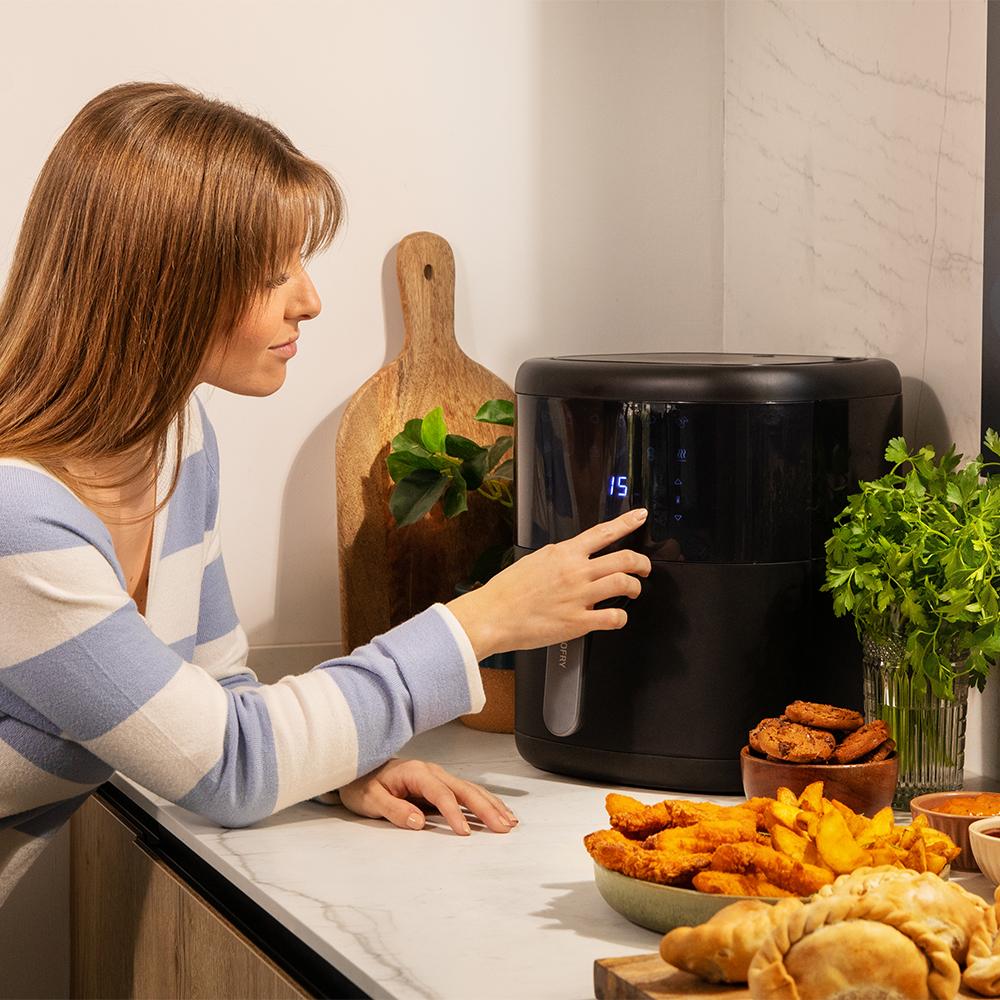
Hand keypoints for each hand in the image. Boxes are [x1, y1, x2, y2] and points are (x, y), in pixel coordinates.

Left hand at [337, 758, 518, 834]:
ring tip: (509, 821)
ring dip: (491, 805)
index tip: (465, 832)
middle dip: (486, 808)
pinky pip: (466, 792)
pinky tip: (497, 811)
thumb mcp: (370, 800)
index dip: (454, 813)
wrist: (359, 769)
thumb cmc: (363, 784)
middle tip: (502, 827)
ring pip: (471, 789)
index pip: (441, 794)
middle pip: (464, 789)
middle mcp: (432, 771)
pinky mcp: (441, 785)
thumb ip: (394, 810)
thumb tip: (419, 822)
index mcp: (415, 772)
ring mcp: (439, 777)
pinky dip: (485, 802)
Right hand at [446, 508, 650, 658]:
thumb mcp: (534, 560)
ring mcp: (579, 596)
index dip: (627, 522)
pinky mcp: (579, 622)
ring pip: (625, 584)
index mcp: (563, 553)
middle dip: (642, 562)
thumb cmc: (507, 591)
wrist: (492, 615)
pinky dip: (622, 617)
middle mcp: (575, 571)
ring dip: (635, 587)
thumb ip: (559, 558)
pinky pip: (614, 617)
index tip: (640, 517)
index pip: (603, 532)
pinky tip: (617, 618)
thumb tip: (573, 557)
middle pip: (624, 558)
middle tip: (644, 567)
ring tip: (632, 591)